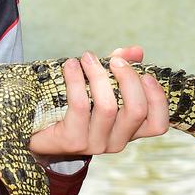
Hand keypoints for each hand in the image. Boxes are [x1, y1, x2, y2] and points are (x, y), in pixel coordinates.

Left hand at [28, 46, 168, 161]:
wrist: (36, 131)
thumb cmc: (73, 105)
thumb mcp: (99, 86)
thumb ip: (120, 69)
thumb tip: (136, 50)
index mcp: (128, 130)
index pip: (158, 124)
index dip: (158, 99)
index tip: (147, 74)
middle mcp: (116, 141)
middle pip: (136, 111)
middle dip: (128, 78)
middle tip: (114, 60)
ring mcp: (95, 144)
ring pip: (108, 107)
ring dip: (98, 75)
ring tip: (87, 57)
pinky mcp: (72, 141)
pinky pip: (80, 106)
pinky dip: (76, 80)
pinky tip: (70, 65)